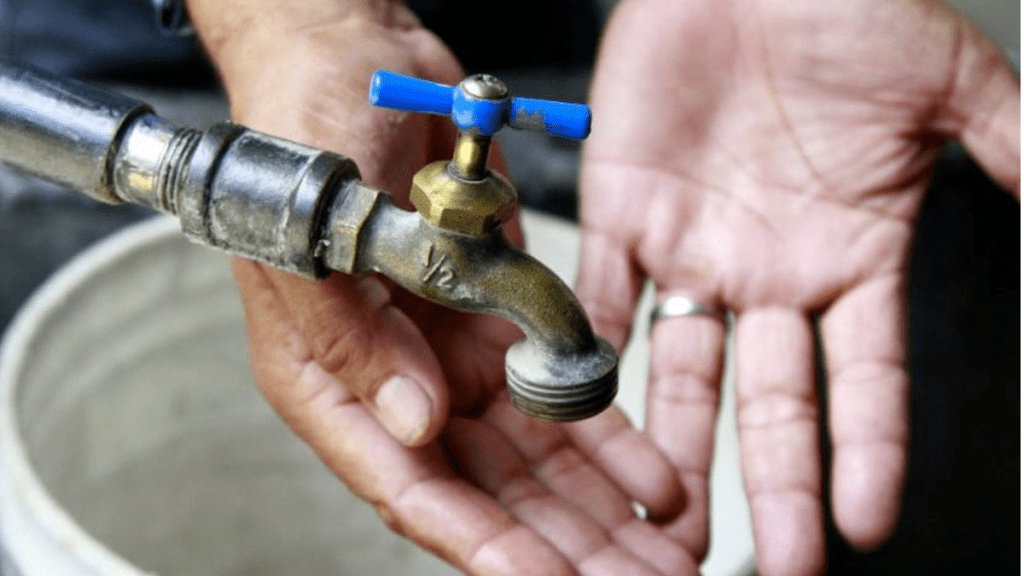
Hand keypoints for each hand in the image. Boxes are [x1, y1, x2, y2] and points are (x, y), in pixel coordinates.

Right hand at [188, 2, 699, 573]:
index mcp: (335, 381)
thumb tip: (418, 428)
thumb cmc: (302, 141)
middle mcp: (397, 383)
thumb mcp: (312, 240)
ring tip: (665, 553)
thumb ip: (357, 342)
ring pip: (534, 458)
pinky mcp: (498, 320)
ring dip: (599, 509)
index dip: (482, 544)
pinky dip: (608, 436)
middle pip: (488, 492)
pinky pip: (559, 391)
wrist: (347, 58)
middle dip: (563, 547)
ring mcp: (451, 356)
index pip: (410, 488)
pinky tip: (657, 478)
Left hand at [578, 0, 1018, 573]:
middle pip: (771, 402)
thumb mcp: (947, 81)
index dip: (868, 451)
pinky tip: (589, 417)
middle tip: (774, 562)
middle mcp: (768, 271)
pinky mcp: (623, 213)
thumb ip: (1013, 147)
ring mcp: (692, 249)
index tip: (866, 523)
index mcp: (850, 255)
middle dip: (772, 484)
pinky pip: (602, 298)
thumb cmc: (842, 9)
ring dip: (675, 448)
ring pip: (680, 372)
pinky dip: (591, 354)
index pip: (866, 379)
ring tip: (667, 521)